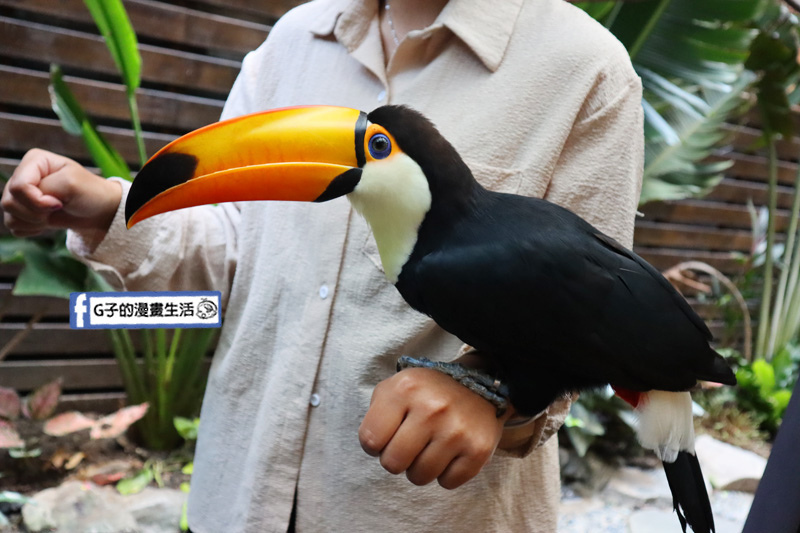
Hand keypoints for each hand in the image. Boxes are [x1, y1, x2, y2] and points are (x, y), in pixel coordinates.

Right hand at [2, 149, 121, 236]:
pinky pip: (15, 227)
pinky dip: (32, 229)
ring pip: (10, 216)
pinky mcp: (21, 211)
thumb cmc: (89, 192)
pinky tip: (46, 222)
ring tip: (53, 215)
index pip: (19, 186)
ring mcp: (19, 194)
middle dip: (36, 213)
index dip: (38, 201)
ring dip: (34, 222)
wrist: (98, 210)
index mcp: (34, 161)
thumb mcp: (72, 183)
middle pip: (9, 202)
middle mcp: (22, 175)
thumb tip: (33, 204)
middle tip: (57, 209)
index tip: (59, 203)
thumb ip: (47, 189)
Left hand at [359, 367, 511, 488]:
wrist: (478, 386)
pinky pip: (448, 483)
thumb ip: (376, 412)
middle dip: (397, 459)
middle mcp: (431, 408)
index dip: (374, 444)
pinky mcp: (478, 449)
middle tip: (409, 445)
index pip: (370, 440)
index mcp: (405, 389)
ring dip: (420, 468)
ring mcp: (456, 430)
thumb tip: (372, 446)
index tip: (387, 436)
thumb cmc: (428, 393)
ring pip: (419, 477)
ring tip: (429, 448)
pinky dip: (446, 474)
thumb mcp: (396, 386)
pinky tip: (449, 454)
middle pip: (392, 463)